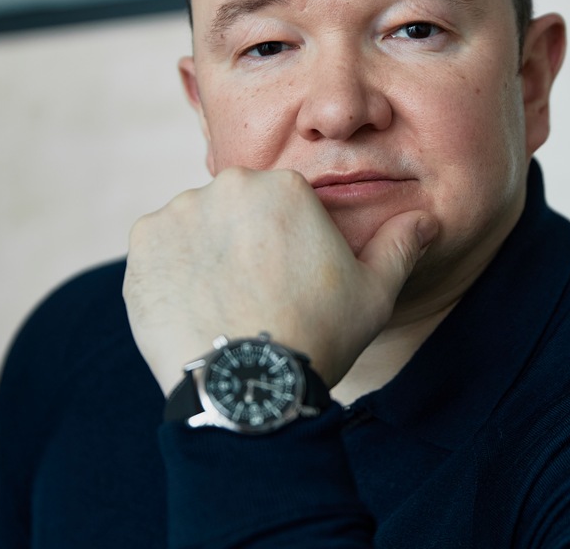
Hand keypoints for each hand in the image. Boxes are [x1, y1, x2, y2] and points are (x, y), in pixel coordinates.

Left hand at [123, 167, 437, 393]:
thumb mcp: (373, 292)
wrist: (247, 383)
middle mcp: (228, 185)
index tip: (287, 282)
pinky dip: (172, 271)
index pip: (281, 204)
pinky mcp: (142, 244)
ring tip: (224, 304)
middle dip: (244, 242)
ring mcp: (179, 212)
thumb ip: (400, 245)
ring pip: (196, 226)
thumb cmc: (316, 335)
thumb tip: (427, 218)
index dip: (286, 245)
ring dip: (206, 253)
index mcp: (284, 186)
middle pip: (236, 209)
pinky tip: (195, 306)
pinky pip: (159, 248)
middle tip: (255, 294)